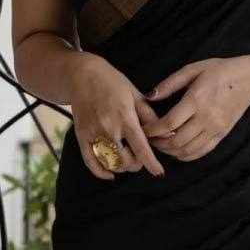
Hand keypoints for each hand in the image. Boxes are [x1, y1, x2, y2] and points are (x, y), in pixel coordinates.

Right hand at [69, 54, 165, 179]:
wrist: (82, 75)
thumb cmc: (113, 83)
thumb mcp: (136, 95)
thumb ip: (150, 116)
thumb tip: (168, 133)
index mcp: (125, 117)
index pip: (141, 146)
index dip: (151, 163)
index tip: (159, 173)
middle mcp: (109, 127)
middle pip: (125, 159)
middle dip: (137, 164)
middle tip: (141, 159)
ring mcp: (93, 133)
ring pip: (110, 162)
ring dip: (122, 167)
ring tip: (128, 161)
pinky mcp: (81, 136)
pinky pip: (90, 161)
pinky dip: (100, 171)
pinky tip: (110, 173)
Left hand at [142, 56, 249, 162]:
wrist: (249, 80)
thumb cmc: (219, 71)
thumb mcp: (193, 69)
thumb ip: (170, 83)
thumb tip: (149, 96)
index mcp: (196, 100)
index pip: (169, 123)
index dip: (152, 130)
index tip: (143, 129)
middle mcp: (206, 118)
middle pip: (176, 141)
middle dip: (158, 143)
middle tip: (148, 138)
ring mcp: (215, 128)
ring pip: (187, 150)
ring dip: (170, 151)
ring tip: (160, 144)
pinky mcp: (221, 135)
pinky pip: (201, 152)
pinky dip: (185, 155)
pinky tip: (176, 149)